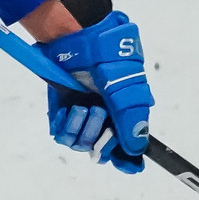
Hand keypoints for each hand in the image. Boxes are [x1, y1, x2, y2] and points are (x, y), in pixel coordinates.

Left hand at [37, 0, 151, 172]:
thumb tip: (137, 149)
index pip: (128, 147)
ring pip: (81, 144)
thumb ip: (130, 117)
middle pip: (103, 149)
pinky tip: (68, 110)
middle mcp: (105, 117)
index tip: (125, 165)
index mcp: (126, 112)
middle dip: (100, 137)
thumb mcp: (123, 85)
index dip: (127, 159)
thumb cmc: (106, 54)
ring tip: (82, 106)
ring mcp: (83, 114)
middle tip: (98, 111)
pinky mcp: (62, 110)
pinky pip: (61, 134)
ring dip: (81, 129)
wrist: (74, 34)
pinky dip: (65, 126)